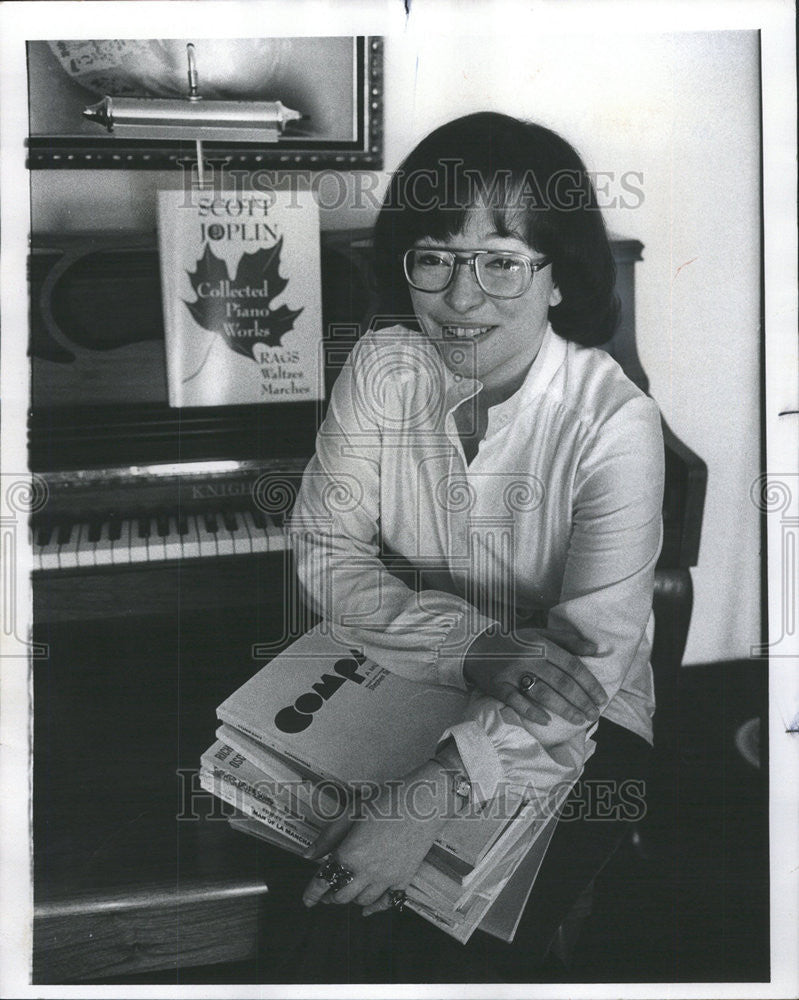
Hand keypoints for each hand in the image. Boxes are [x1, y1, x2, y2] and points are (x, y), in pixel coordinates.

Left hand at [301, 762, 449, 913]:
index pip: (324, 881)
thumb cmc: (388, 800)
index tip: (307, 899)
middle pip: (342, 896)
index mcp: (351, 853)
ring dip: (350, 899)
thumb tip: (309, 855)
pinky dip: (375, 908)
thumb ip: (329, 836)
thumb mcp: (352, 811)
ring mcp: (387, 877)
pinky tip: (368, 907)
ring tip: (346, 890)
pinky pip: (387, 902)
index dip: (312, 892)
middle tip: (325, 891)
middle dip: (329, 896)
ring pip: (362, 901)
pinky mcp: (404, 878)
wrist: (424, 800)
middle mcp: (368, 871)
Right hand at [463, 626, 605, 726]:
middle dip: (581, 700)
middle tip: (594, 715)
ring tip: (579, 720)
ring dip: (564, 709)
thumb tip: (595, 649)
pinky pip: (516, 701)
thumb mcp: (540, 635)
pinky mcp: (498, 686)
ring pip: (543, 694)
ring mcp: (512, 673)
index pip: (571, 665)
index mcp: (541, 645)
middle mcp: (528, 658)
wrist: (476, 645)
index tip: (601, 697)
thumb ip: (568, 641)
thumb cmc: (514, 642)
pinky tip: (546, 721)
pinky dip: (531, 711)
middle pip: (561, 682)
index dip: (589, 682)